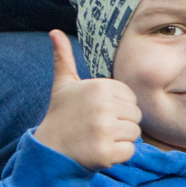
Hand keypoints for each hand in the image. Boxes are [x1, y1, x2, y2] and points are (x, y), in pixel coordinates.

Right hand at [32, 29, 141, 168]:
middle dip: (121, 123)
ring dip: (120, 139)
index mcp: (99, 87)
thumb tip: (54, 31)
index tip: (98, 112)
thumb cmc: (61, 115)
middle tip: (98, 127)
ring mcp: (105, 130)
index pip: (130, 97)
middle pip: (136, 115)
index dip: (117, 107)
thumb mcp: (63, 84)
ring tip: (99, 138)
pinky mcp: (106, 153)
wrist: (49, 151)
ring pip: (135, 133)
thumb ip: (64, 58)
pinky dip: (118, 154)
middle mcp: (103, 106)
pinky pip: (130, 151)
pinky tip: (100, 151)